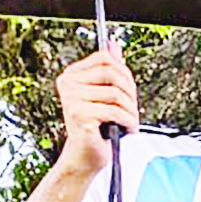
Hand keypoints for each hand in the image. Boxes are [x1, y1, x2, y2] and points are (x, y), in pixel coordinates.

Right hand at [53, 46, 137, 173]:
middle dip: (130, 93)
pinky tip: (126, 129)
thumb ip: (111, 70)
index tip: (129, 92)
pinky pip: (115, 111)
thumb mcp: (108, 95)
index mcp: (72, 75)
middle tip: (132, 110)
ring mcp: (71, 99)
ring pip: (117, 94)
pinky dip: (128, 122)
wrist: (86, 155)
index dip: (125, 74)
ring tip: (129, 122)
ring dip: (131, 111)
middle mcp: (68, 84)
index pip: (106, 59)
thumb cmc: (99, 127)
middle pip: (113, 74)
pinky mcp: (79, 115)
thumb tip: (114, 45)